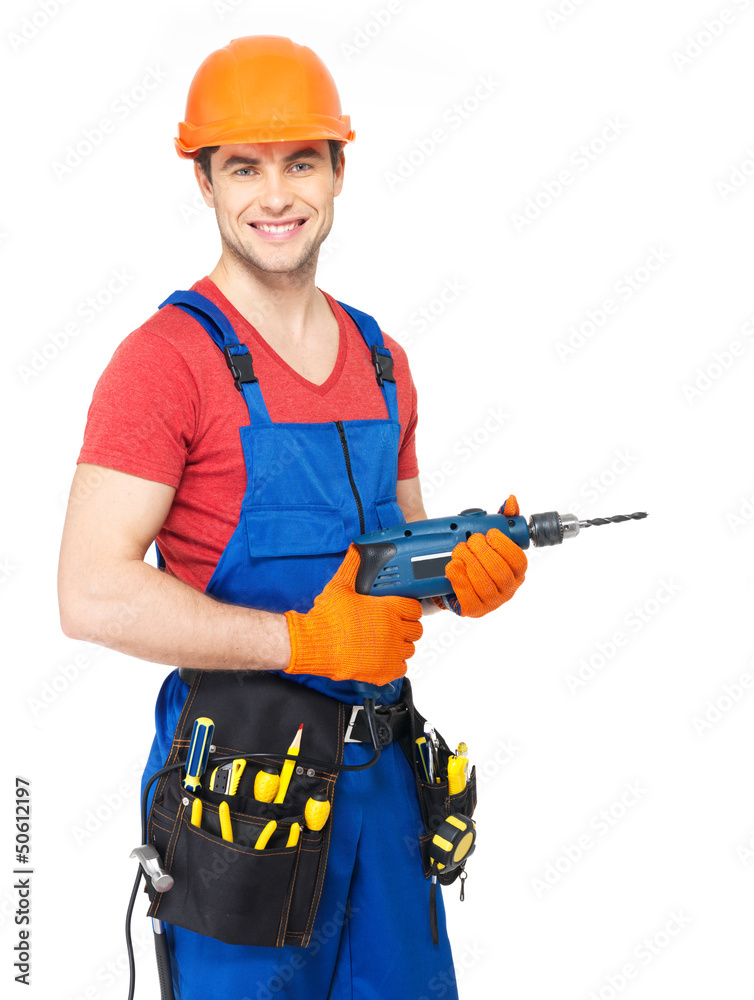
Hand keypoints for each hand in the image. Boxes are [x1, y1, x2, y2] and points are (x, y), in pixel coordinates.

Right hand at [284, 544, 422, 684]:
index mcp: (388, 608)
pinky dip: (395, 664)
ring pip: (410, 649)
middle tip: (395, 627)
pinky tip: (383, 658)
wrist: (316, 643)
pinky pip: (402, 668)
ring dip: (401, 645)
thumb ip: (352, 566)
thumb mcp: (340, 586)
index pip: (414, 608)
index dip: (409, 609)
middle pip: (416, 629)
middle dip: (408, 627)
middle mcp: (394, 630)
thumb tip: (356, 550)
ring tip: (387, 642)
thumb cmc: (327, 618)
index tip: (402, 610)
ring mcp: (391, 652)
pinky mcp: (384, 671)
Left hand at [437, 494, 527, 616]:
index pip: (519, 561)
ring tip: (459, 550)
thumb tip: (511, 501)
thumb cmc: (476, 558)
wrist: (452, 580)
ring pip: (484, 585)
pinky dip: (459, 580)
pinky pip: (468, 598)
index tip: (489, 533)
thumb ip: (501, 519)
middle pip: (500, 572)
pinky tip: (453, 567)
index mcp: (516, 571)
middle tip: (470, 540)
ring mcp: (490, 602)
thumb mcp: (488, 538)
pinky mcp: (472, 610)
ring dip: (470, 563)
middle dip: (483, 552)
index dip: (504, 545)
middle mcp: (507, 589)